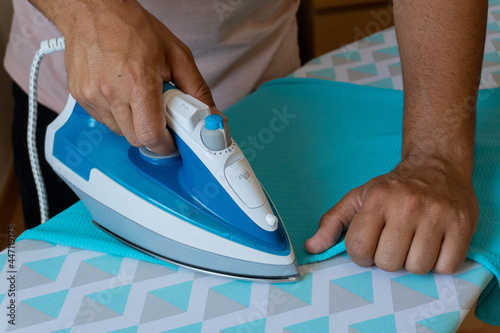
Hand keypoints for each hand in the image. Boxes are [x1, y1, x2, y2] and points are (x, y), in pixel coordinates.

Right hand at [58, 0, 219, 154]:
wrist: (94, 10)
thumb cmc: (134, 28)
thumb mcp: (177, 55)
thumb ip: (197, 89)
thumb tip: (211, 114)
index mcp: (138, 83)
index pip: (151, 135)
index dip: (165, 145)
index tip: (173, 142)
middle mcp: (111, 93)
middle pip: (136, 139)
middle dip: (152, 136)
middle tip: (160, 118)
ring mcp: (92, 96)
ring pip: (119, 132)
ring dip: (134, 125)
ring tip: (139, 100)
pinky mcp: (80, 96)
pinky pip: (104, 121)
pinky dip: (117, 116)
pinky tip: (122, 95)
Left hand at [305, 158, 478, 274]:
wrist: (436, 167)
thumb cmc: (392, 188)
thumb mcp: (357, 198)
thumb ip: (332, 223)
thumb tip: (311, 248)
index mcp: (376, 200)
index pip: (359, 249)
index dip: (361, 255)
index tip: (370, 245)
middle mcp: (406, 205)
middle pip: (388, 263)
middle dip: (388, 259)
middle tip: (395, 242)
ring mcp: (436, 215)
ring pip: (417, 268)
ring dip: (413, 262)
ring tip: (415, 242)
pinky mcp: (462, 225)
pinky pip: (446, 267)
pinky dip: (439, 263)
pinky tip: (435, 244)